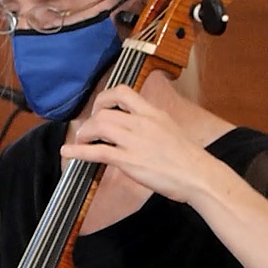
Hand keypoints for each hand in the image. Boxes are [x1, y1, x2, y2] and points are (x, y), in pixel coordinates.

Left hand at [58, 83, 221, 202]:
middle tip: (88, 131)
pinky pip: (97, 152)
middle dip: (90, 120)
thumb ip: (151, 123)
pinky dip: (78, 152)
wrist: (199, 176)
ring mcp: (135, 141)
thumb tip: (133, 125)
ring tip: (82, 142)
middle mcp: (142, 122)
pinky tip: (68, 153)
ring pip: (98, 126)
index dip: (104, 98)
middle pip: (105, 111)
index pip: (123, 92)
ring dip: (84, 134)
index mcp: (153, 113)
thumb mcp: (170, 129)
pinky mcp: (129, 160)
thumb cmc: (188, 158)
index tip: (100, 107)